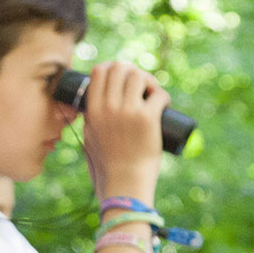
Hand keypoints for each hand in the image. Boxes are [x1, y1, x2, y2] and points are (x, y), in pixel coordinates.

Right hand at [78, 60, 165, 202]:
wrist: (123, 185)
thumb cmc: (107, 167)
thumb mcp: (89, 140)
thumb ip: (89, 123)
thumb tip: (92, 110)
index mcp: (92, 111)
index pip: (99, 71)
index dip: (112, 67)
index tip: (121, 77)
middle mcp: (108, 107)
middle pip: (120, 67)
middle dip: (132, 71)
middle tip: (141, 85)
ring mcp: (128, 112)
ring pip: (139, 76)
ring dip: (148, 80)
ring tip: (152, 93)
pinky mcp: (148, 119)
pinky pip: (159, 94)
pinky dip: (163, 96)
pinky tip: (164, 103)